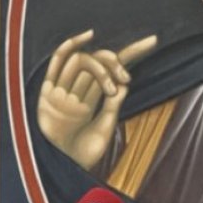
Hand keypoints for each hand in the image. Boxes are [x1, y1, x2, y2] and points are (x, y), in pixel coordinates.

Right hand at [37, 29, 156, 168]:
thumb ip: (112, 105)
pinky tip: (88, 35)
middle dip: (114, 62)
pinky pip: (57, 62)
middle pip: (99, 59)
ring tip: (111, 85)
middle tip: (125, 78)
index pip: (114, 65)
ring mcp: (63, 88)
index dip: (133, 51)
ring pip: (83, 60)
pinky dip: (70, 45)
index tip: (154, 41)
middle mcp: (80, 88)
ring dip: (101, 65)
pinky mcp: (48, 92)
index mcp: (94, 96)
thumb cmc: (86, 151)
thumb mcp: (105, 127)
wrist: (65, 166)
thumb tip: (124, 83)